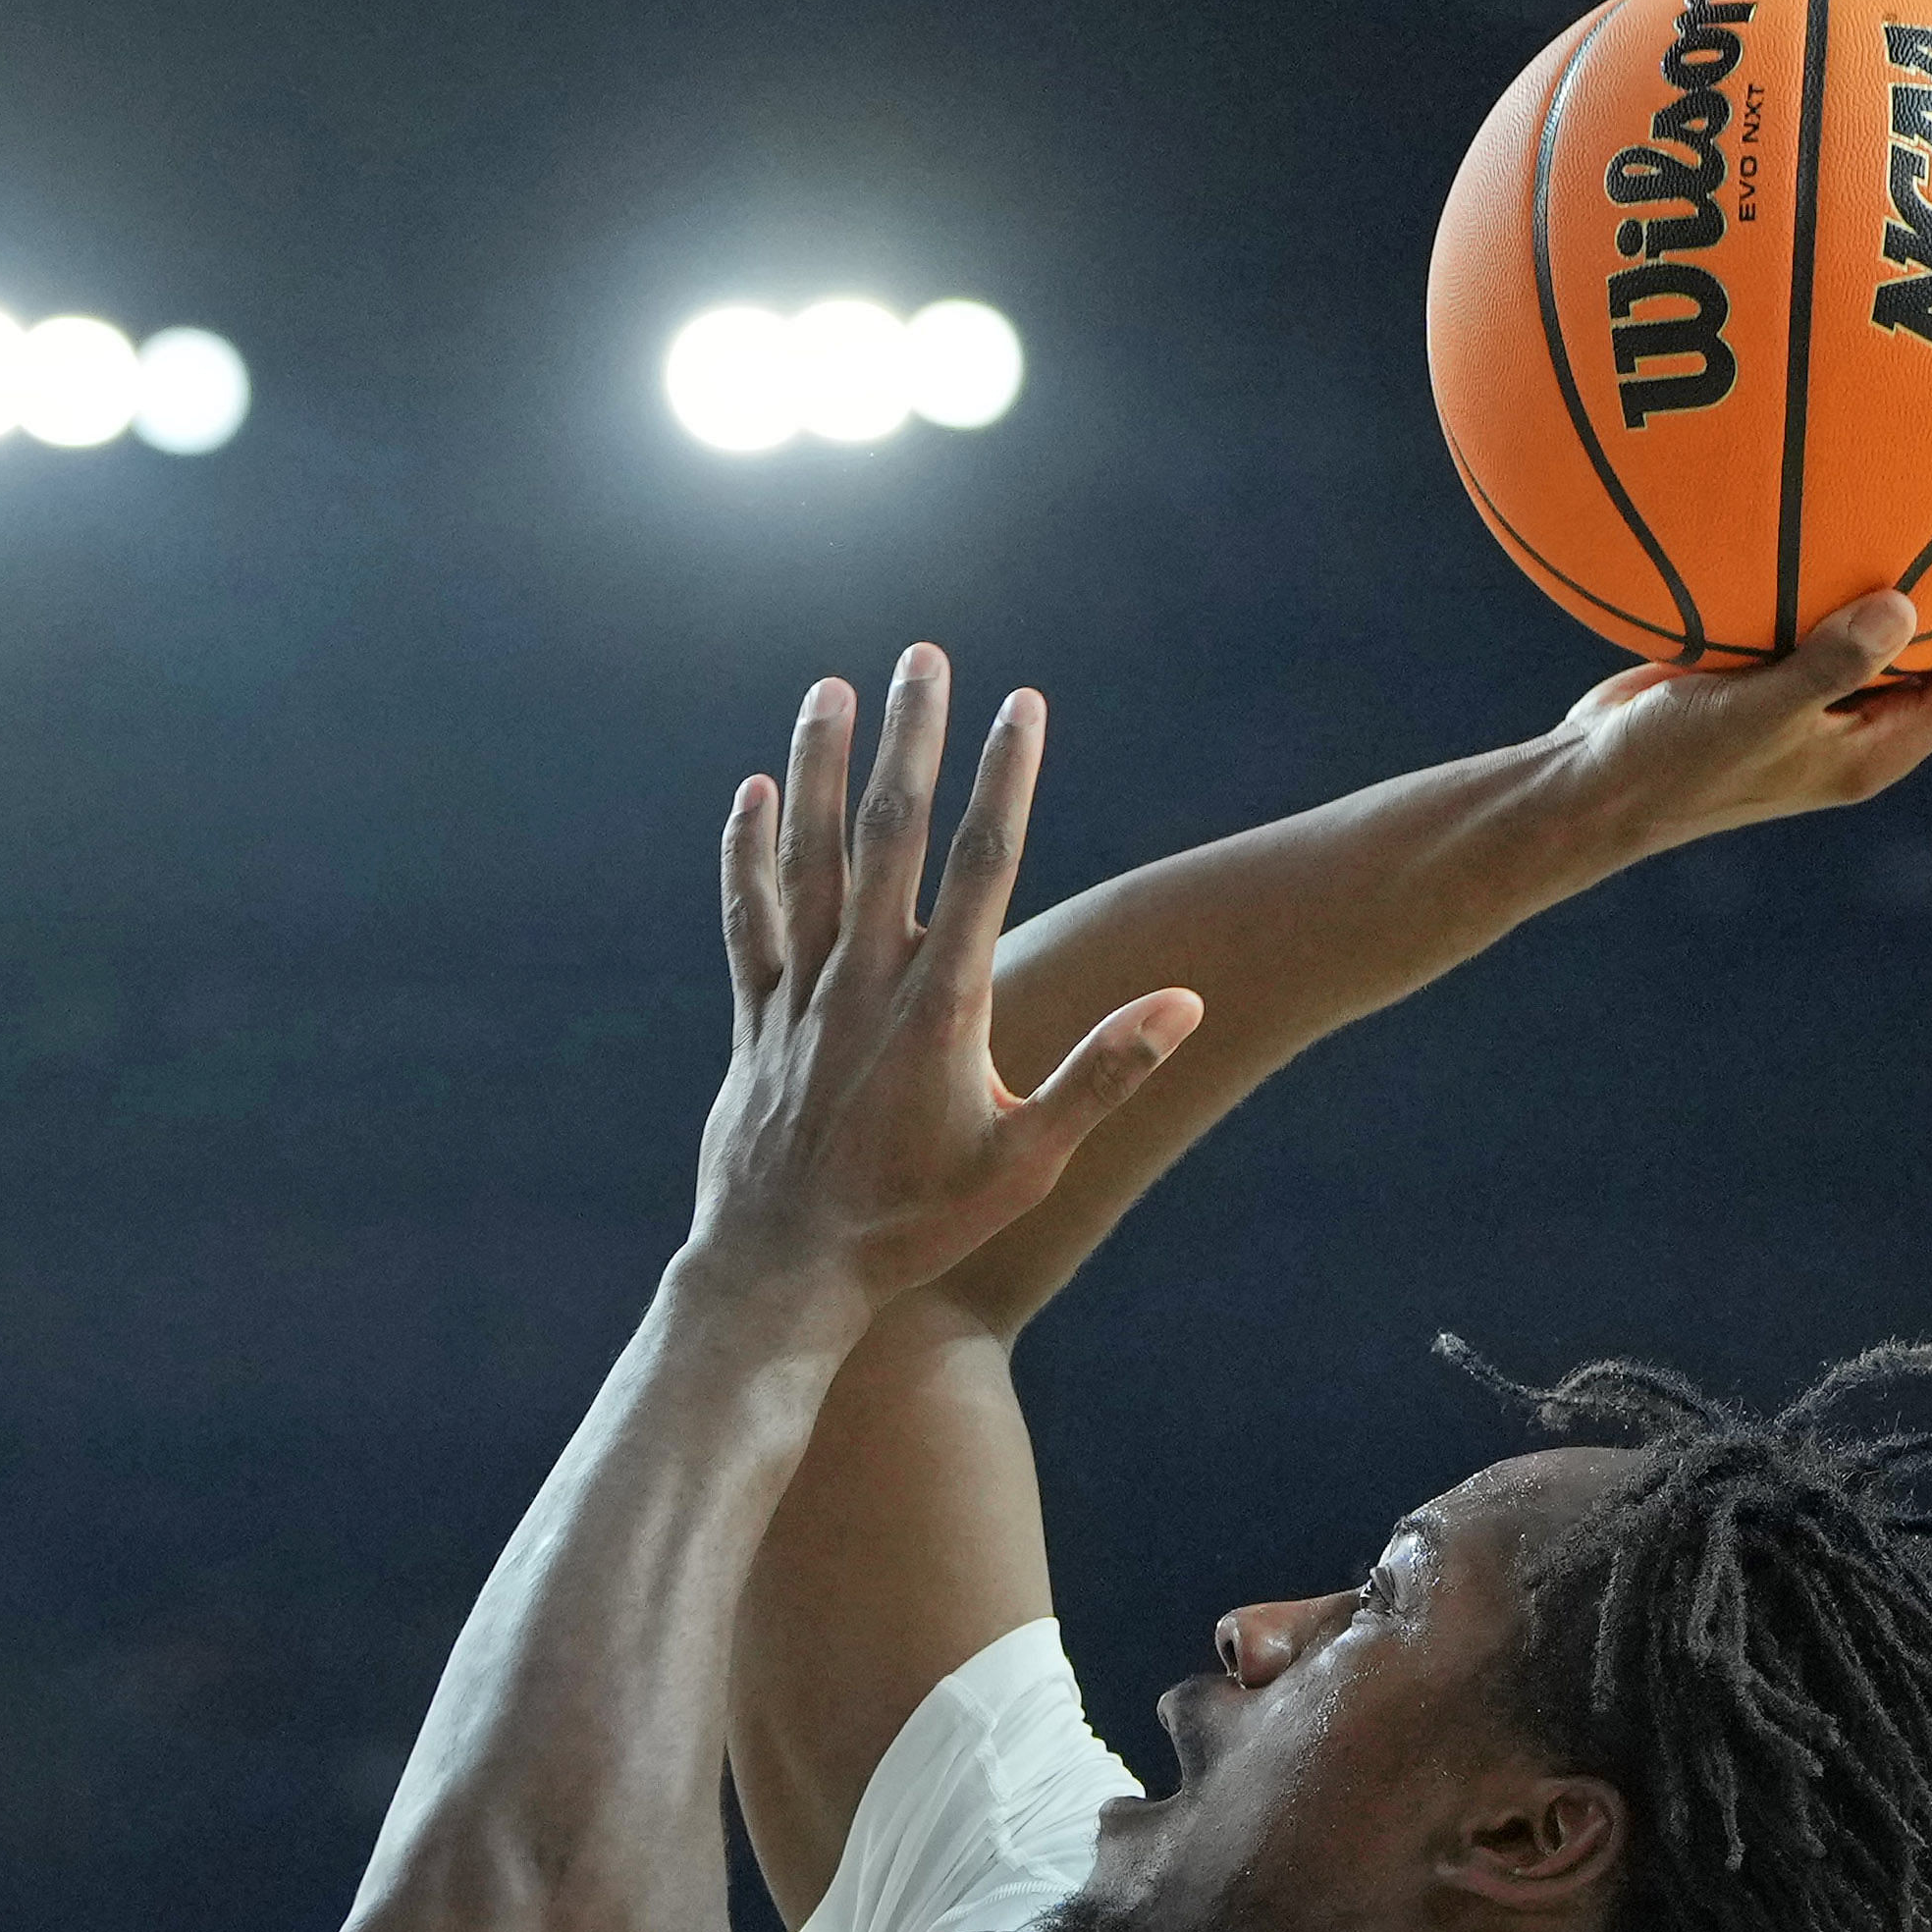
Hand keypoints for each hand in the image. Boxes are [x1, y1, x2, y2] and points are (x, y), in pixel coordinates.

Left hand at [695, 652, 1198, 1322]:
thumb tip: (1184, 1002)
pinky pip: (749, 919)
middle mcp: (863, 986)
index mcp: (940, 1008)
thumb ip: (1104, 1076)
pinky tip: (751, 792)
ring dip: (817, 768)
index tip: (1024, 701)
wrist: (783, 1276)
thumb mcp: (1029, 1162)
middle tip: (923, 655)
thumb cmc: (916, 1227)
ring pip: (806, 860)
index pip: (982, 864)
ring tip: (829, 689)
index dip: (1006, 776)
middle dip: (910, 739)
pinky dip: (747, 853)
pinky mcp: (753, 1022)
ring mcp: (800, 998)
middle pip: (889, 835)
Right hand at [1530, 514, 1931, 862]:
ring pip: (1919, 629)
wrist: (1581, 793)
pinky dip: (1864, 558)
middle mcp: (1869, 726)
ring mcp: (1826, 702)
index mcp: (1881, 747)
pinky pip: (1844, 608)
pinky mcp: (1779, 673)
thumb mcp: (1739, 715)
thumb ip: (1821, 664)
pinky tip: (1857, 495)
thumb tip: (1905, 603)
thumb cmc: (1658, 768)